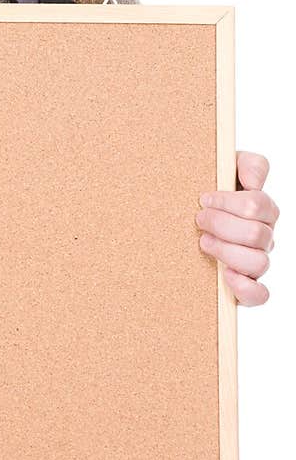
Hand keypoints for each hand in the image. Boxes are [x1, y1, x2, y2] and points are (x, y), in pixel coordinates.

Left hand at [195, 150, 277, 305]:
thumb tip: (254, 183)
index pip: (256, 205)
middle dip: (222, 225)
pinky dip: (244, 287)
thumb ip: (250, 165)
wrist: (194, 213)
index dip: (228, 202)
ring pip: (259, 263)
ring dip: (227, 252)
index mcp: (264, 209)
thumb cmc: (213, 190)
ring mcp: (256, 260)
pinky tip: (225, 275)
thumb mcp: (230, 166)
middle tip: (199, 219)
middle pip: (255, 234)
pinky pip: (258, 294)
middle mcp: (264, 236)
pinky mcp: (246, 285)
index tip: (203, 199)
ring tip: (204, 242)